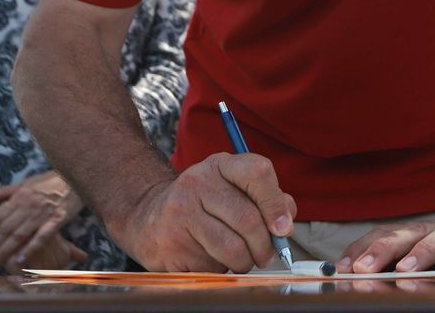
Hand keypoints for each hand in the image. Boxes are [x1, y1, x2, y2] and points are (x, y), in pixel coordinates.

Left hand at [0, 171, 84, 269]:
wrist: (74, 178)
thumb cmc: (48, 182)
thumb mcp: (24, 184)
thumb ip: (3, 192)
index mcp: (19, 196)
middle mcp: (28, 205)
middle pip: (5, 228)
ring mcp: (43, 213)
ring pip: (19, 235)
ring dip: (5, 250)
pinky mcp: (58, 220)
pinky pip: (41, 237)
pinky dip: (30, 249)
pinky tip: (20, 260)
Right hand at [111, 151, 297, 272]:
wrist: (149, 216)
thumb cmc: (205, 203)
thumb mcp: (233, 188)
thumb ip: (266, 199)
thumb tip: (286, 224)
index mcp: (220, 165)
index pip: (258, 172)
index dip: (276, 204)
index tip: (283, 229)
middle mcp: (198, 183)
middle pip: (249, 219)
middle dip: (264, 246)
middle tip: (266, 255)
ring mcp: (180, 212)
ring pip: (232, 249)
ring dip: (245, 262)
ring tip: (241, 259)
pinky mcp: (170, 243)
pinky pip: (211, 266)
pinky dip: (220, 269)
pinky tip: (211, 258)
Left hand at [337, 201, 434, 273]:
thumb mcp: (433, 258)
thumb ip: (404, 266)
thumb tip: (360, 278)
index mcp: (419, 235)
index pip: (385, 237)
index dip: (362, 249)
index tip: (341, 268)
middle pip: (407, 234)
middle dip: (382, 251)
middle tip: (362, 270)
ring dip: (423, 252)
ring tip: (406, 269)